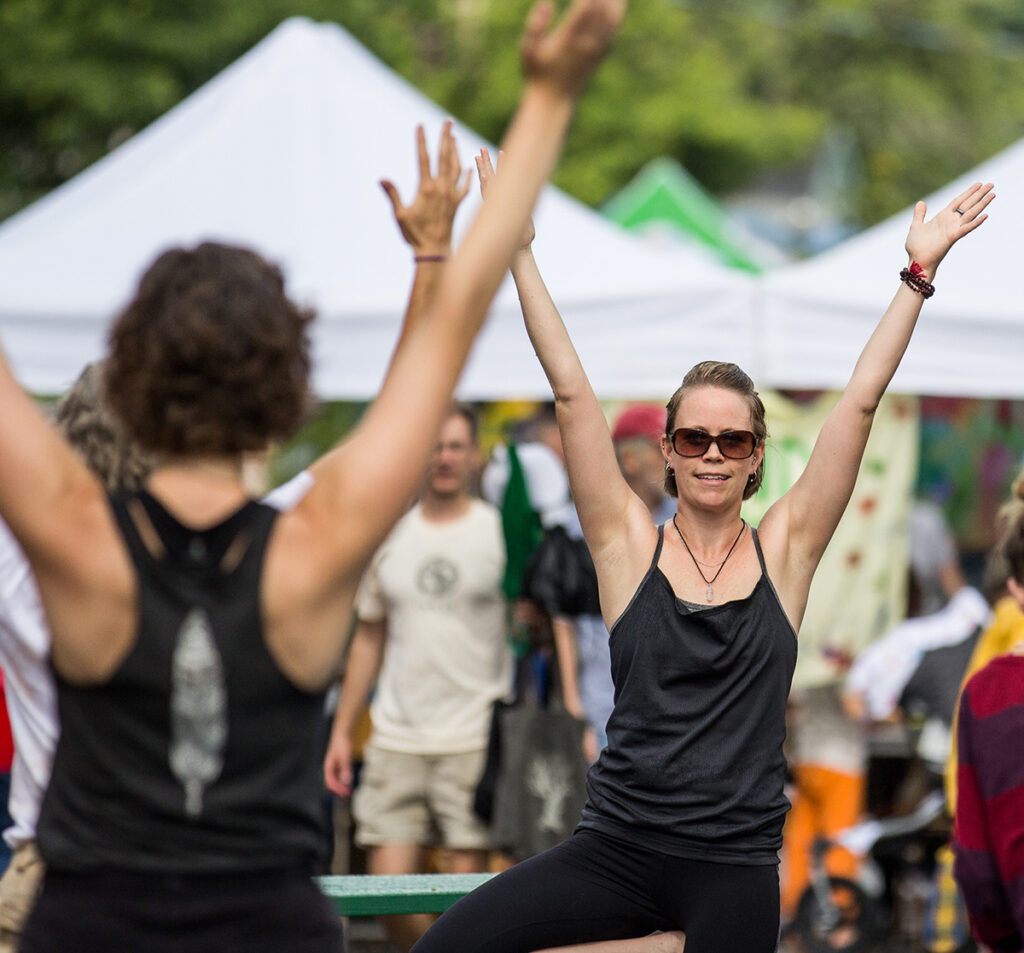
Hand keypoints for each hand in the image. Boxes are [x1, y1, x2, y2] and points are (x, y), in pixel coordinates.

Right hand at [323, 731, 354, 797]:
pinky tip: (350, 780)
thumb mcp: (345, 757)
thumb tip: (347, 781)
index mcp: (328, 767)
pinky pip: (340, 774)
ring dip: (342, 785)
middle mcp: (330, 767)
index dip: (338, 789)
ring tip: (350, 790)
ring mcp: (334, 765)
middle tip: (348, 795)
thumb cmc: (342, 744)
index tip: (345, 793)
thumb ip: (346, 769)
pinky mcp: (339, 762)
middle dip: (340, 789)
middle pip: (333, 782)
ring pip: (337, 778)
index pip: (331, 782)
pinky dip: (344, 779)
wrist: (343, 732)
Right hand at [380, 120, 472, 256]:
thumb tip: (382, 179)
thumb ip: (393, 195)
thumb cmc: (415, 235)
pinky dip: (467, 176)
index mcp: (426, 188)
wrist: (435, 252)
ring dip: (456, 151)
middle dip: (445, 137)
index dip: (421, 141)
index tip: (420, 125)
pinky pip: (465, 186)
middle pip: (445, 157)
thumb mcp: (400, 215)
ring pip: (456, 167)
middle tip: (448, 121)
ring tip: (454, 137)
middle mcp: (442, 188)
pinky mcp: (458, 204)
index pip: (423, 159)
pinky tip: (469, 167)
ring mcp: (452, 195)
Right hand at [476, 148, 535, 249]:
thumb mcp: (527, 216)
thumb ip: (526, 206)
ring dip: (483, 170)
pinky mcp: (494, 213)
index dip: (501, 166)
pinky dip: (485, 186)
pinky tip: (482, 176)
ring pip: (488, 184)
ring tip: (479, 156)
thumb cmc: (524, 237)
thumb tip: (534, 196)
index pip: (502, 180)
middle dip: (487, 163)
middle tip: (481, 149)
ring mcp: (496, 207)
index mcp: (506, 201)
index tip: (502, 152)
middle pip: (491, 178)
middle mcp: (499, 202)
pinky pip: (488, 197)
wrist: (520, 251)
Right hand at [520, 0, 626, 99]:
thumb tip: (546, 2)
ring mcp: (597, 49)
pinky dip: (616, 11)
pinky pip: (614, 27)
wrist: (554, 102)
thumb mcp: (527, 50)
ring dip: (614, 0)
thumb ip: (535, 25)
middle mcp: (587, 42)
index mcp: (569, 39)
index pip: (586, 5)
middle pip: (604, 7)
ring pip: (614, 16)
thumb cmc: (537, 74)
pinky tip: (614, 2)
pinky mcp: (601, 53)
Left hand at [904, 181, 994, 277]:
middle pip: (968, 204)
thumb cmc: (916, 246)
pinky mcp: (952, 237)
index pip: (958, 201)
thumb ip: (919, 214)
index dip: (968, 192)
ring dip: (982, 204)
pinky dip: (975, 223)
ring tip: (992, 194)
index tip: (979, 184)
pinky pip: (966, 229)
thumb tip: (921, 202)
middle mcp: (950, 221)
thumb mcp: (916, 226)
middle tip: (991, 184)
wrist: (917, 261)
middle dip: (979, 194)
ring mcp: (953, 229)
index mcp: (942, 217)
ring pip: (971, 213)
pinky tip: (985, 216)